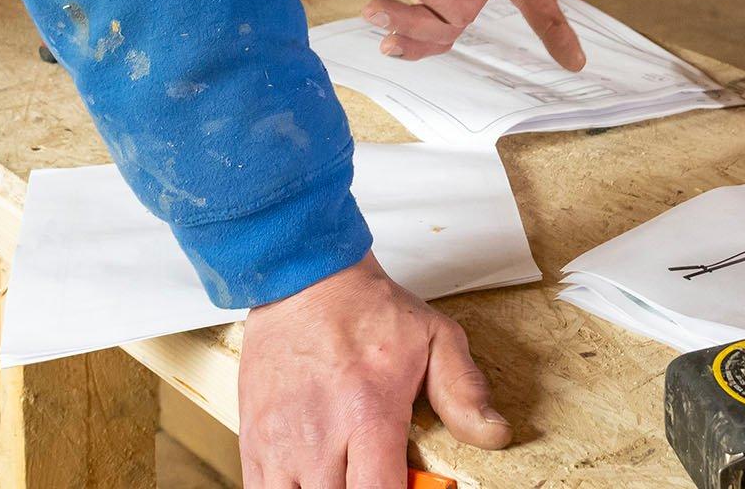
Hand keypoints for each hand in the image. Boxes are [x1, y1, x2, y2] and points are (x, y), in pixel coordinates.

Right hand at [238, 254, 505, 488]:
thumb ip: (464, 390)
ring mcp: (279, 443)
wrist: (303, 278)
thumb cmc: (366, 309)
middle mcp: (319, 436)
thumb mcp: (435, 337)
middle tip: (378, 474)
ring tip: (346, 475)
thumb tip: (493, 433)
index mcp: (368, 414)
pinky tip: (314, 478)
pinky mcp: (252, 441)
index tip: (408, 488)